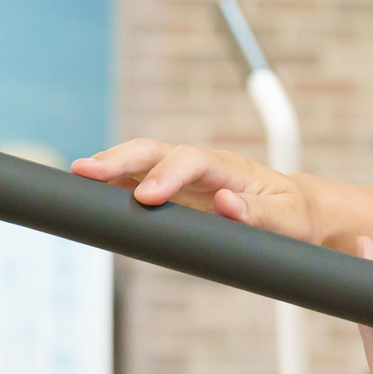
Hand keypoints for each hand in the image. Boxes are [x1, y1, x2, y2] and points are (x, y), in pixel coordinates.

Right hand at [74, 139, 318, 241]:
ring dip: (109, 167)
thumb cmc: (293, 216)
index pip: (192, 160)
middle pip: (155, 151)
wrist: (294, 212)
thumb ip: (261, 215)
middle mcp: (200, 165)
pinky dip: (113, 186)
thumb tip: (228, 204)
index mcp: (229, 167)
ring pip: (140, 163)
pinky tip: (90, 194)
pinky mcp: (173, 193)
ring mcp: (183, 177)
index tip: (146, 198)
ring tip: (78, 178)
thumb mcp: (289, 222)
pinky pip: (137, 183)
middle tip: (87, 171)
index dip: (167, 175)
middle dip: (120, 158)